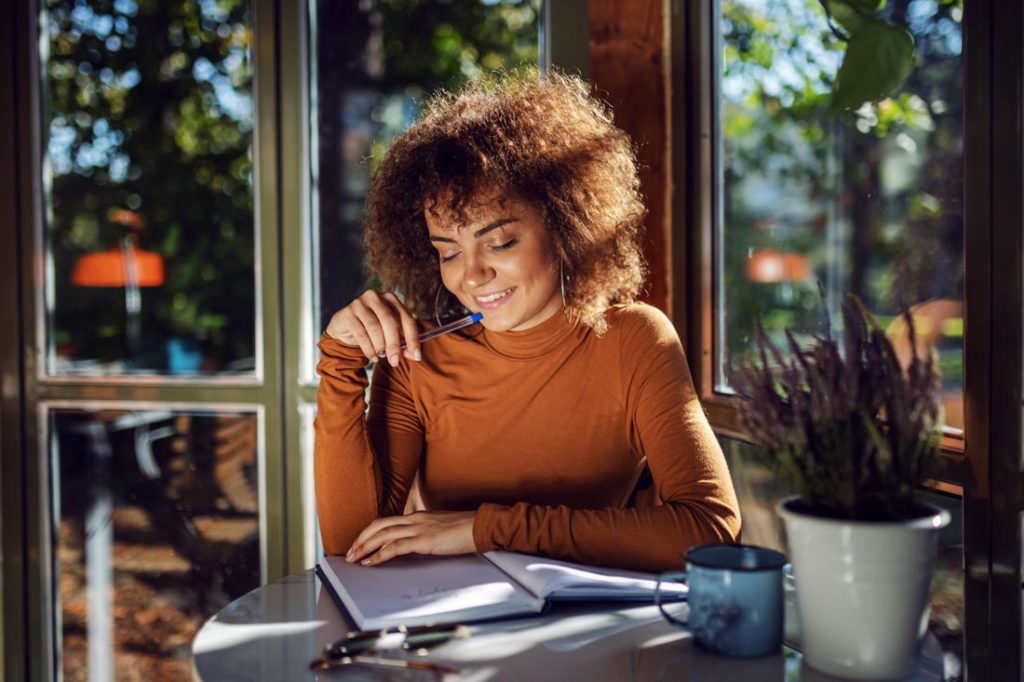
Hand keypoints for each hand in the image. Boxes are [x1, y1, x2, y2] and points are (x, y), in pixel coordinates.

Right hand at [325, 290, 421, 366]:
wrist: (344, 327)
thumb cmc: (371, 330)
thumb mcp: (389, 335)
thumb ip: (403, 344)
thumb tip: (415, 355)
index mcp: (391, 299)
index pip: (407, 318)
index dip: (413, 338)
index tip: (417, 356)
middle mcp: (376, 297)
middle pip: (390, 321)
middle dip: (394, 344)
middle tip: (395, 361)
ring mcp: (360, 303)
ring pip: (375, 328)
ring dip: (380, 346)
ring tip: (381, 356)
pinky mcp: (347, 313)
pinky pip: (361, 334)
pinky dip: (369, 349)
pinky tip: (372, 356)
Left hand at [345, 511, 476, 565]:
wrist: (480, 527)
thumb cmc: (465, 530)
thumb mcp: (440, 528)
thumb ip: (425, 532)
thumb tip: (413, 544)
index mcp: (418, 515)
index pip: (386, 521)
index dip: (369, 532)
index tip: (359, 543)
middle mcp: (415, 519)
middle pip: (378, 525)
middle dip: (361, 539)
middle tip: (349, 553)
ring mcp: (419, 528)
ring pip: (382, 535)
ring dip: (365, 547)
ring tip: (354, 559)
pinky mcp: (424, 540)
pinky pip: (395, 547)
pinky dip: (380, 555)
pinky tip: (371, 562)